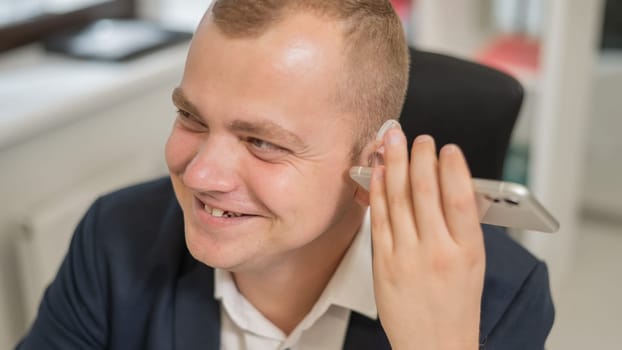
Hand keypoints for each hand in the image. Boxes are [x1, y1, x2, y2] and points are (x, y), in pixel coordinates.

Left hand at [369, 128, 484, 349]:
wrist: (433, 344)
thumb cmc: (456, 305)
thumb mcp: (474, 263)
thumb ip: (462, 225)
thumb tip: (450, 184)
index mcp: (467, 251)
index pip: (459, 198)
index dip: (452, 167)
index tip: (447, 148)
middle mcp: (436, 251)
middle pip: (425, 192)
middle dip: (419, 157)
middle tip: (417, 138)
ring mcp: (406, 257)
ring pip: (397, 199)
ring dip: (393, 165)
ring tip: (391, 142)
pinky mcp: (382, 263)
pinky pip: (378, 219)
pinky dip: (376, 191)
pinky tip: (376, 173)